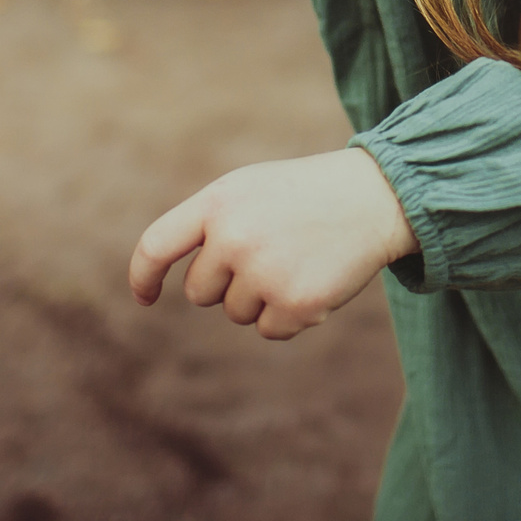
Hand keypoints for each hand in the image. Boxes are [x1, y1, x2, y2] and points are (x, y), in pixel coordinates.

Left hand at [128, 148, 416, 340]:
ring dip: (262, 297)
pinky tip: (314, 281)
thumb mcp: (250, 190)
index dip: (144, 275)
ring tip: (297, 258)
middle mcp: (234, 237)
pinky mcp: (295, 303)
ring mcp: (264, 272)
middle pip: (200, 291)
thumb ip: (210, 224)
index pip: (156, 245)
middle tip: (270, 251)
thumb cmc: (306, 194)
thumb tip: (171, 278)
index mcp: (218, 201)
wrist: (376, 197)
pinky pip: (269, 330)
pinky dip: (289, 316)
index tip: (146, 297)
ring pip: (236, 313)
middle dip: (227, 282)